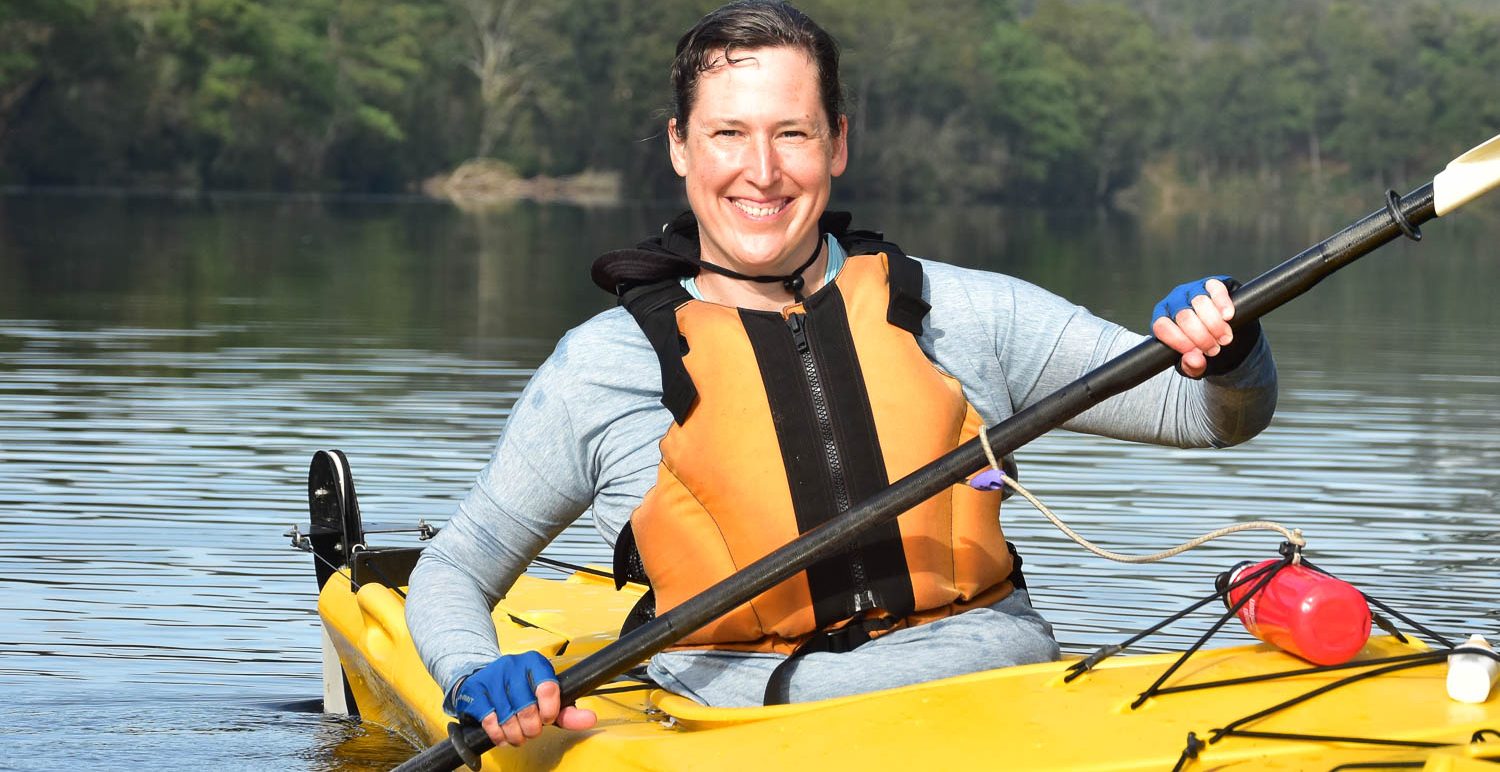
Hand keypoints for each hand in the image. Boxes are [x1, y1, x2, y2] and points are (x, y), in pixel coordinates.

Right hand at [453, 652, 597, 747]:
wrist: (484, 681)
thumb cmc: (521, 692)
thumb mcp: (546, 698)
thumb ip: (567, 711)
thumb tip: (591, 719)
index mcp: (535, 662)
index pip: (548, 688)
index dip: (550, 711)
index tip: (548, 719)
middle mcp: (513, 665)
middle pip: (527, 709)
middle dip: (532, 729)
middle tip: (532, 731)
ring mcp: (493, 676)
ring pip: (508, 718)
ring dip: (515, 735)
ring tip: (518, 736)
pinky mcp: (476, 690)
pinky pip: (490, 721)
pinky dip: (498, 735)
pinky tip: (502, 734)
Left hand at [1151, 276, 1236, 377]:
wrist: (1228, 337)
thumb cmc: (1204, 349)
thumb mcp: (1196, 363)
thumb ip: (1191, 366)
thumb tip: (1193, 360)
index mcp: (1163, 319)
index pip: (1162, 326)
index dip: (1178, 341)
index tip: (1196, 353)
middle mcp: (1174, 301)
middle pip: (1184, 316)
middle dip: (1201, 336)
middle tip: (1214, 349)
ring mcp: (1193, 289)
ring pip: (1200, 302)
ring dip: (1215, 324)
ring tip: (1224, 339)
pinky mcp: (1213, 283)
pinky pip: (1216, 289)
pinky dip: (1223, 304)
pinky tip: (1228, 317)